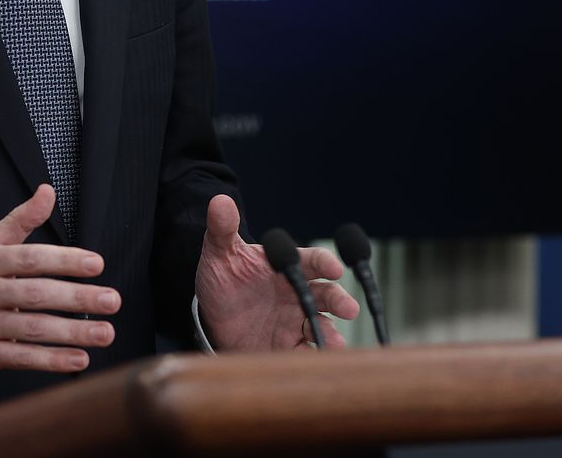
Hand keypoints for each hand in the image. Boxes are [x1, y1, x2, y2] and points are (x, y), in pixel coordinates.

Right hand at [0, 184, 119, 375]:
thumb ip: (18, 222)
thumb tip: (48, 192)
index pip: (29, 258)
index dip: (64, 260)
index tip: (96, 264)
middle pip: (36, 293)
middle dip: (77, 298)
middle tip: (112, 300)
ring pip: (32, 328)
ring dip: (73, 333)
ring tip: (105, 333)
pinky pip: (21, 357)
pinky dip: (51, 360)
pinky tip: (78, 360)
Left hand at [194, 194, 358, 350]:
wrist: (211, 318)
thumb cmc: (223, 280)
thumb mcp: (219, 254)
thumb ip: (222, 229)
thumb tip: (219, 200)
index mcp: (288, 267)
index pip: (312, 260)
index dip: (325, 262)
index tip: (334, 268)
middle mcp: (298, 294)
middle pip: (326, 294)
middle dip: (340, 300)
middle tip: (350, 308)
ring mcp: (295, 322)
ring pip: (321, 326)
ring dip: (330, 334)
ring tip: (334, 343)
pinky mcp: (287, 348)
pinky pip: (304, 353)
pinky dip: (311, 357)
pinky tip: (312, 361)